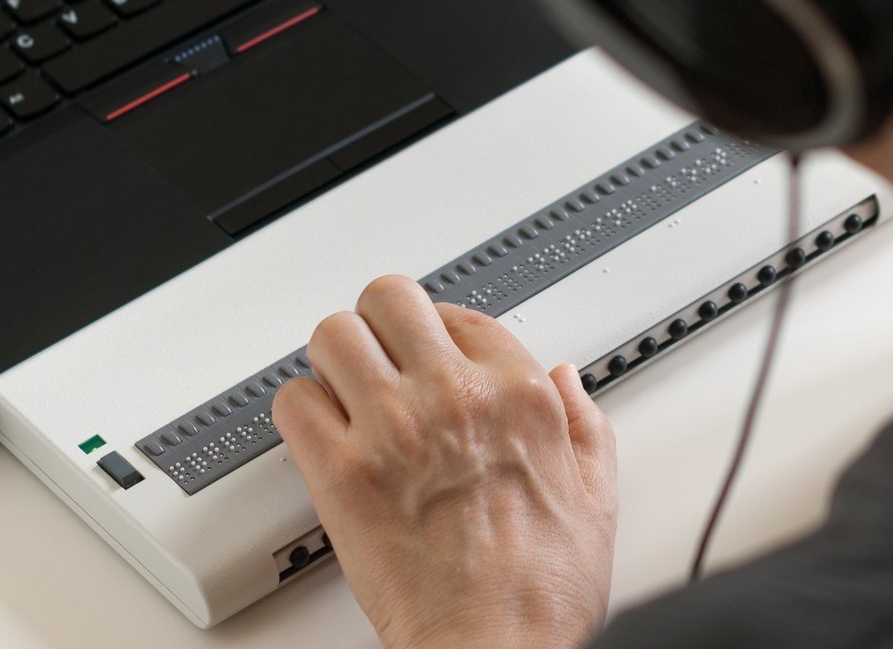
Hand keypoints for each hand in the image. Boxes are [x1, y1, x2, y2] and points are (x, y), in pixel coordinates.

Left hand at [273, 276, 618, 648]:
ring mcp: (394, 429)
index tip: (429, 353)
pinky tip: (321, 433)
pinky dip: (300, 412)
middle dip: (379, 323)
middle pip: (390, 300)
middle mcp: (455, 397)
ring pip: (334, 336)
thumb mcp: (597, 496)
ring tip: (343, 389)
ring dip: (334, 360)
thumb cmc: (542, 592)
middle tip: (378, 354)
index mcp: (520, 395)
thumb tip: (568, 381)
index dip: (439, 332)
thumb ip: (585, 424)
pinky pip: (295, 402)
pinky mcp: (342, 473)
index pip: (462, 314)